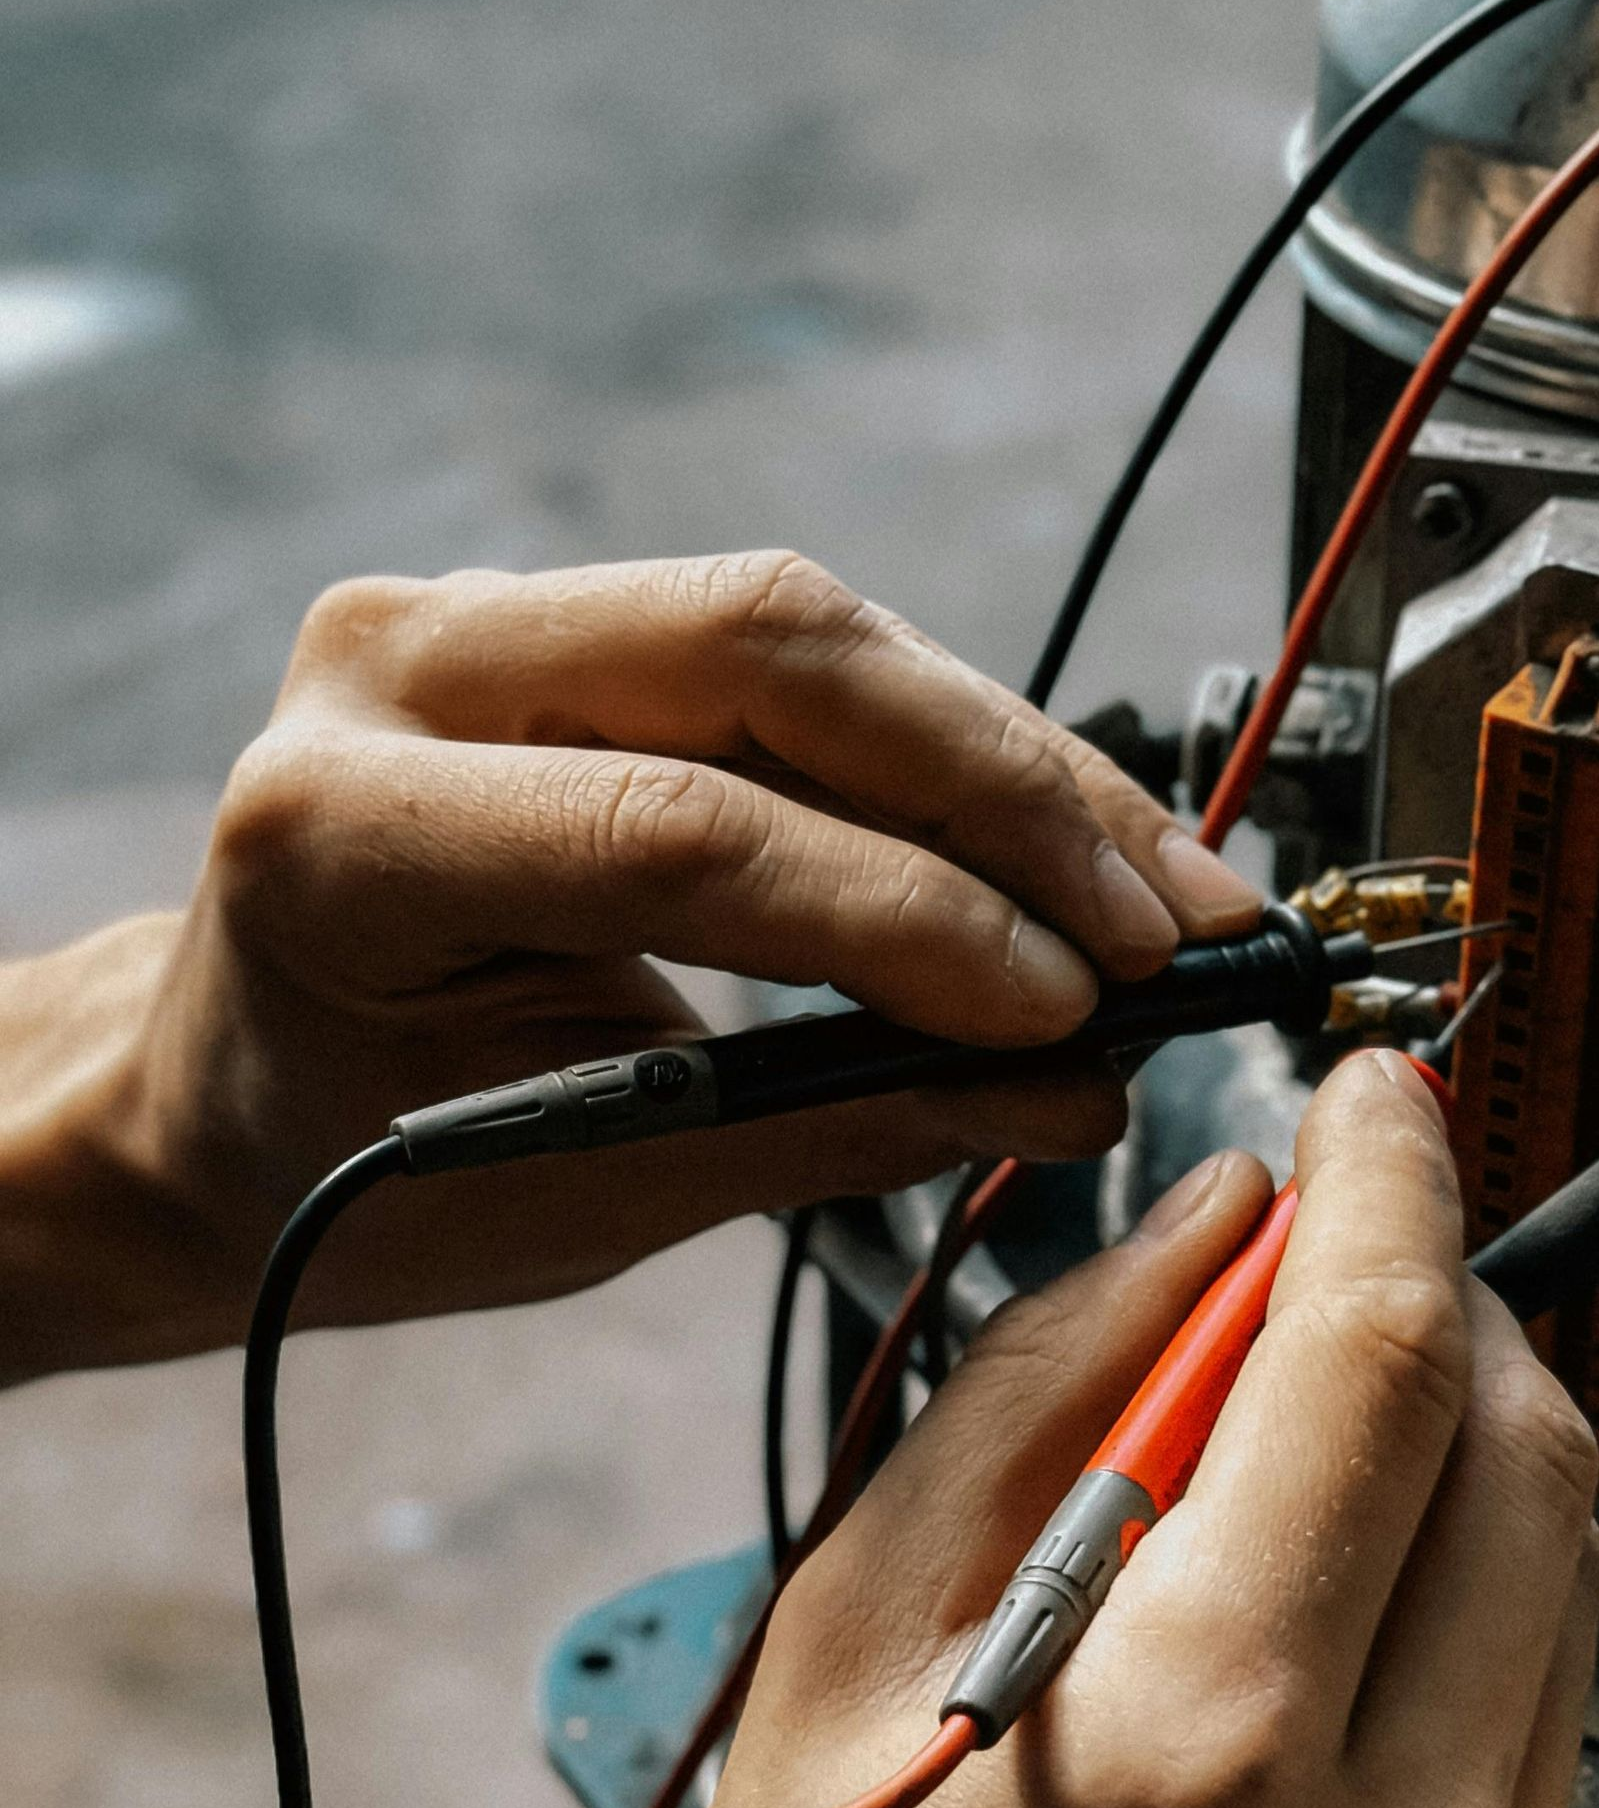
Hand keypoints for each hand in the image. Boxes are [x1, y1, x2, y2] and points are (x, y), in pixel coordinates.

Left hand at [0, 551, 1257, 1370]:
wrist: (217, 1087)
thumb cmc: (352, 1168)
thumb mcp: (574, 1189)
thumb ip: (823, 1120)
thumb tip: (1073, 1085)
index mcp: (341, 833)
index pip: (679, 830)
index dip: (908, 914)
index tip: (1074, 1010)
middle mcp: (395, 670)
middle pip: (770, 653)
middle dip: (1008, 795)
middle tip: (1171, 929)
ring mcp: (474, 617)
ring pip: (809, 631)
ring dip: (1013, 767)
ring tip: (1165, 895)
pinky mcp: (558, 618)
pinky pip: (791, 655)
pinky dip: (946, 755)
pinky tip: (1067, 842)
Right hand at [309, 1056, 1598, 1807]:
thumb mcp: (846, 1631)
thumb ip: (1048, 1381)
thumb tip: (1208, 1216)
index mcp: (1191, 1734)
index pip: (1384, 1357)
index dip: (1395, 1176)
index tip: (1372, 1094)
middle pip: (1527, 1441)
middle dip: (1443, 1293)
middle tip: (1324, 1251)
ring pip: (1564, 1566)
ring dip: (1463, 1440)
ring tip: (1292, 1441)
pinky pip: (1540, 1704)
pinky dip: (1462, 1589)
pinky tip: (1319, 1601)